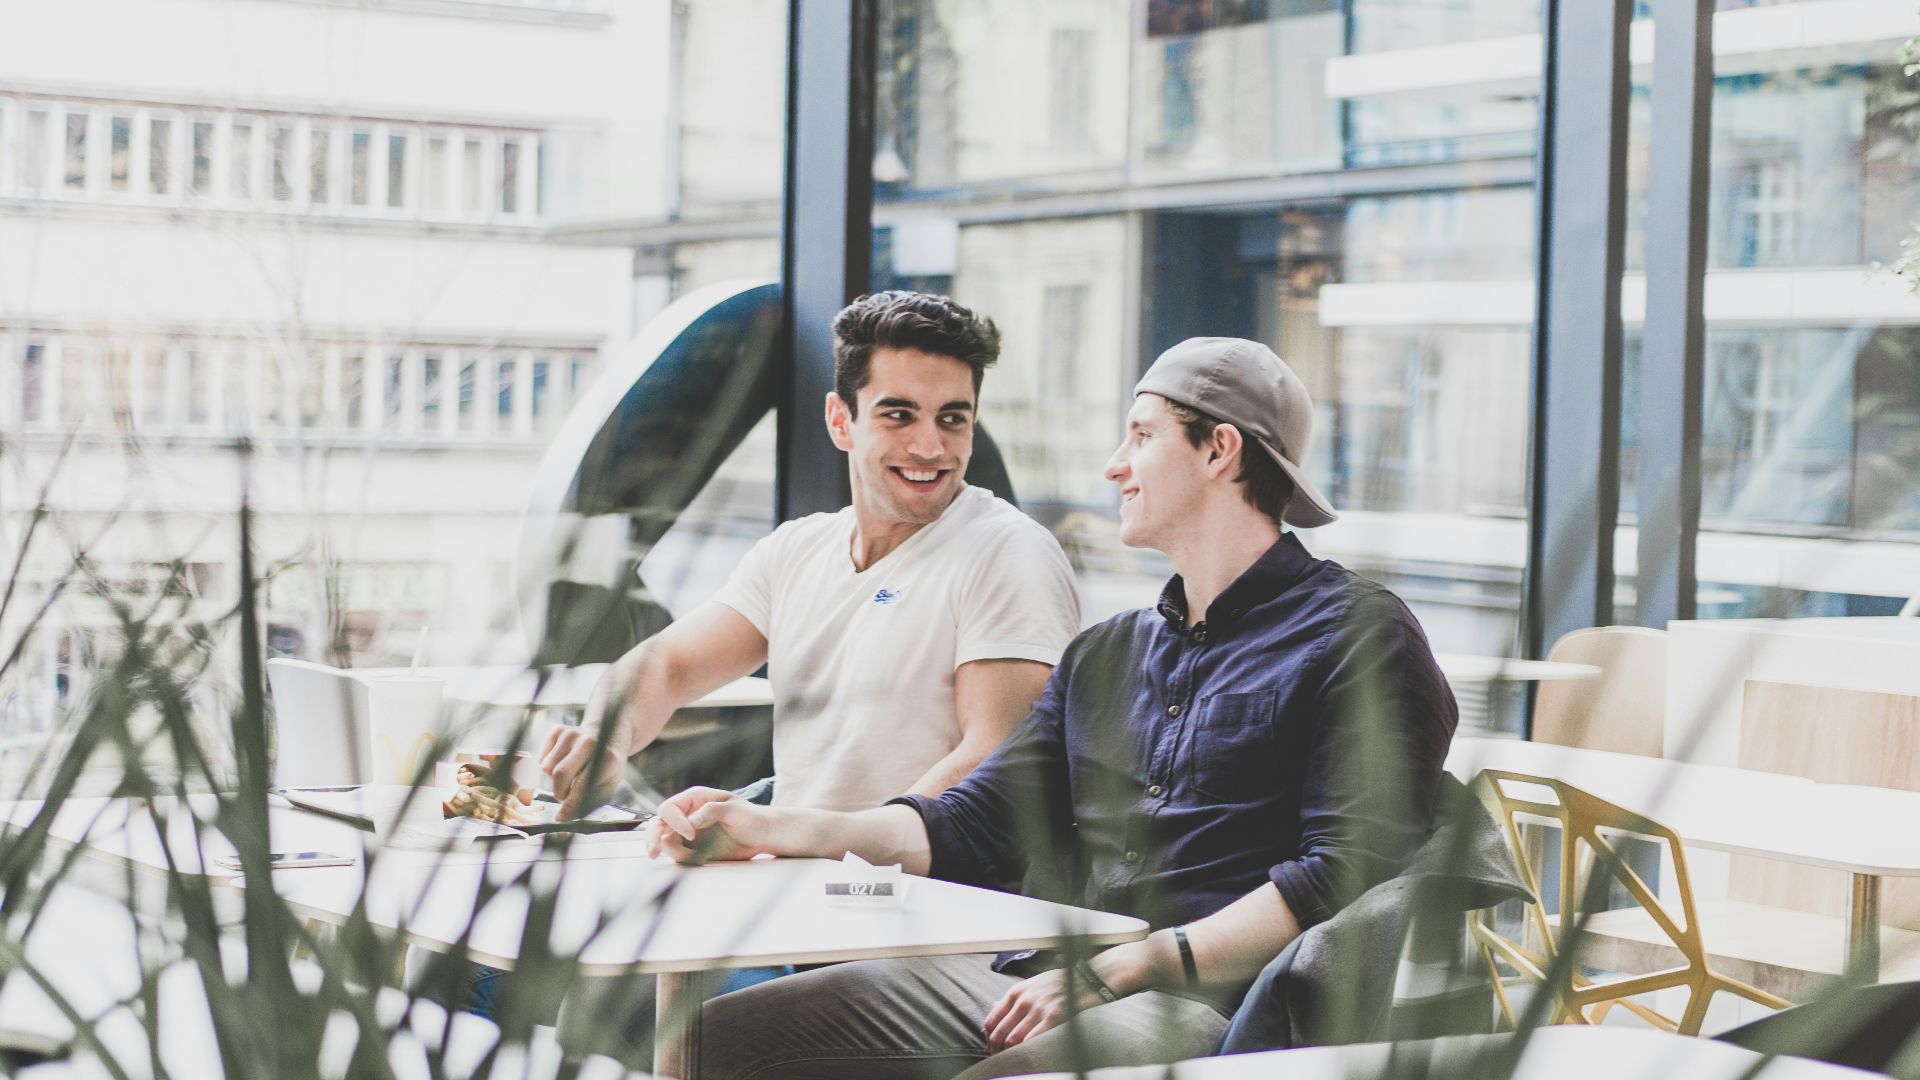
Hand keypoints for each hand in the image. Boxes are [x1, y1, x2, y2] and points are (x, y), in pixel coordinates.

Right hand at [538, 724, 626, 819]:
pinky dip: (548, 766)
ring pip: (547, 767)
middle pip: (559, 774)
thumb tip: (563, 825)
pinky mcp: (558, 730)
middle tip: (564, 796)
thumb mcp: (606, 786)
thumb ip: (587, 805)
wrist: (607, 735)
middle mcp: (589, 741)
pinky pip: (541, 757)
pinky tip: (562, 762)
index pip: (583, 786)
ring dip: (554, 779)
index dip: (570, 805)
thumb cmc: (605, 768)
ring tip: (569, 776)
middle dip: (559, 792)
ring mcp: (572, 733)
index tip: (560, 819)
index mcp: (607, 758)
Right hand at [646, 786, 775, 862]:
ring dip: (673, 852)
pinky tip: (701, 859)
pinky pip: (677, 855)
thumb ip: (712, 811)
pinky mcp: (693, 848)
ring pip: (665, 842)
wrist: (762, 836)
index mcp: (695, 798)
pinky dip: (683, 859)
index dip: (675, 822)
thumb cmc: (752, 817)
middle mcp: (687, 814)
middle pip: (658, 824)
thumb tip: (691, 820)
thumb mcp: (735, 810)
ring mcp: (688, 832)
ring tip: (695, 857)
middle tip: (654, 852)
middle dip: (653, 838)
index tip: (690, 834)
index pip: (670, 808)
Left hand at [981, 965, 1108, 1054]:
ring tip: (1012, 1062)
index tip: (992, 1048)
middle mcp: (1023, 1000)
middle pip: (1000, 1033)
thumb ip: (1013, 998)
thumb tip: (994, 1008)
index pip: (991, 1020)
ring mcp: (1038, 1009)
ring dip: (1010, 1054)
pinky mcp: (1054, 1017)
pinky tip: (1027, 1056)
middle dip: (996, 1050)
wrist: (1084, 978)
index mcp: (1015, 992)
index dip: (989, 1038)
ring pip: (1014, 1040)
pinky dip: (1026, 1051)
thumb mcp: (1030, 984)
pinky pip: (1033, 1040)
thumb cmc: (1057, 983)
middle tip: (999, 1060)